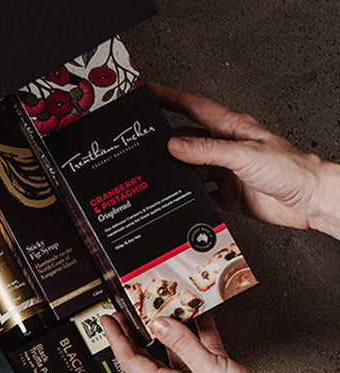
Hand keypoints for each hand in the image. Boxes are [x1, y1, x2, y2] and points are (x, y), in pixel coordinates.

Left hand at [102, 311, 339, 372]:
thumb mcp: (208, 369)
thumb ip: (184, 344)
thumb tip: (160, 324)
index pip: (132, 361)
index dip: (117, 340)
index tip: (109, 321)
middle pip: (148, 353)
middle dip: (135, 332)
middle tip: (127, 311)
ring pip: (176, 347)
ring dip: (170, 327)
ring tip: (162, 306)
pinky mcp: (218, 371)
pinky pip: (202, 345)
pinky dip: (200, 329)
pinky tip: (200, 314)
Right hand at [150, 83, 339, 238]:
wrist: (307, 199)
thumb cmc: (289, 168)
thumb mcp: (243, 154)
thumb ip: (207, 151)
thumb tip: (176, 145)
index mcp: (231, 128)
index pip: (193, 108)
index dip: (170, 98)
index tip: (150, 93)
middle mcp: (226, 148)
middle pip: (187, 142)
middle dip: (166, 142)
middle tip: (145, 144)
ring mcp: (225, 172)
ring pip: (192, 170)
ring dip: (179, 174)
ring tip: (163, 176)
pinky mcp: (227, 194)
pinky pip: (201, 196)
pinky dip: (191, 199)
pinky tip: (183, 200)